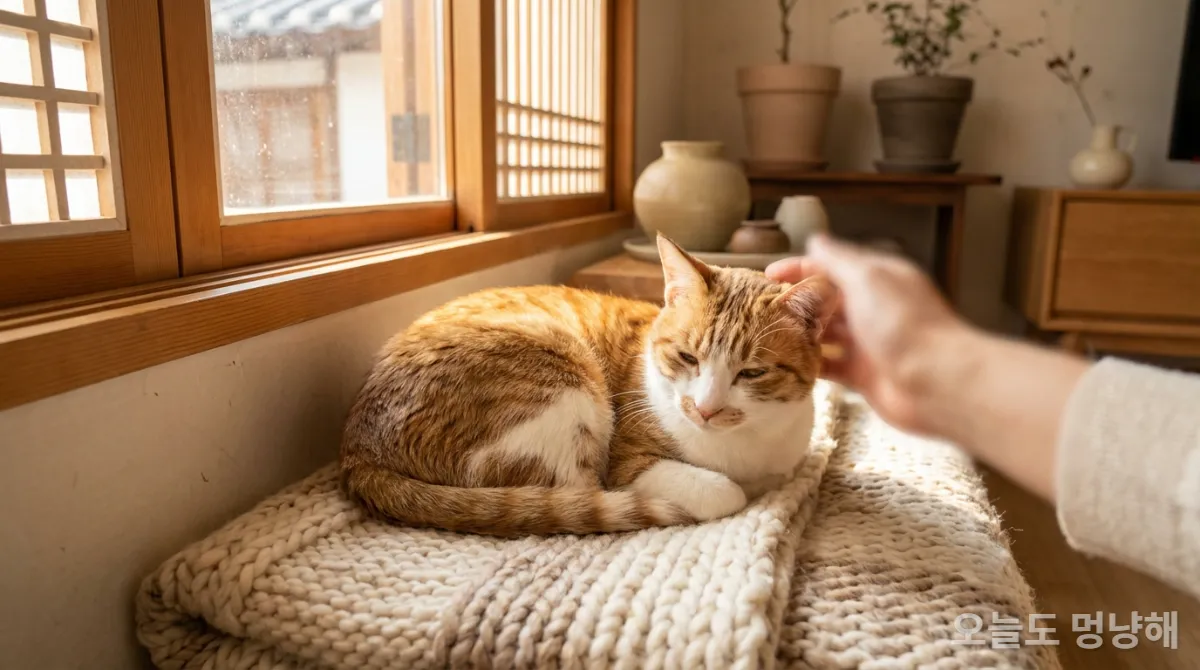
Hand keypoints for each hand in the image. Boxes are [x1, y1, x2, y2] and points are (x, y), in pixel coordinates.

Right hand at [766, 235, 981, 436]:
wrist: (937, 382)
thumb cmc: (905, 324)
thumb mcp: (868, 279)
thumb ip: (838, 261)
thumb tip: (816, 242)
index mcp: (877, 278)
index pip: (831, 265)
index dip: (798, 267)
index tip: (768, 276)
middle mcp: (873, 307)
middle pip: (827, 299)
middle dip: (797, 301)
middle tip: (764, 309)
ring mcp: (868, 342)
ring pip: (827, 333)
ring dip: (801, 333)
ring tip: (770, 335)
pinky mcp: (864, 375)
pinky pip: (831, 366)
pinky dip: (811, 364)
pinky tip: (789, 364)